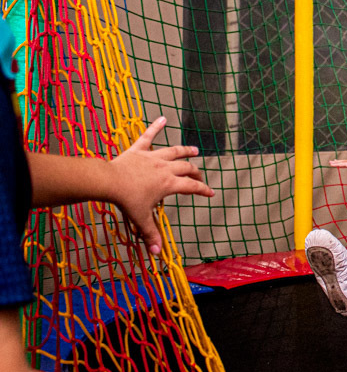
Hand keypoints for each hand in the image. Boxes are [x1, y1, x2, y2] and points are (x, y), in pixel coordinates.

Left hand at [109, 116, 213, 254]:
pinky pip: (149, 135)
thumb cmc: (126, 200)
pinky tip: (163, 117)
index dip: (203, 190)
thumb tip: (157, 253)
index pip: (192, 187)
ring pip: (174, 150)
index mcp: (169, 184)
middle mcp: (165, 168)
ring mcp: (153, 156)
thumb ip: (150, 234)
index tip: (211, 193)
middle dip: (195, 172)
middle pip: (187, 168)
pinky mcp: (139, 149)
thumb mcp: (141, 218)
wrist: (109, 181)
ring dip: (185, 150)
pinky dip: (156, 126)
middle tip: (199, 176)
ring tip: (194, 150)